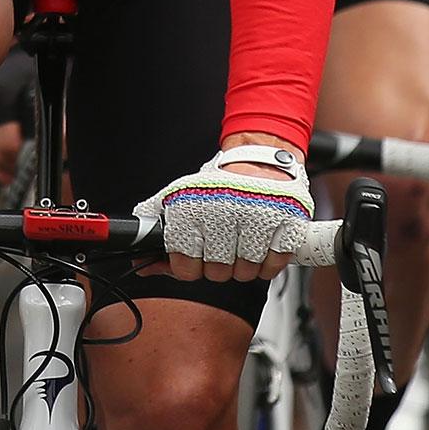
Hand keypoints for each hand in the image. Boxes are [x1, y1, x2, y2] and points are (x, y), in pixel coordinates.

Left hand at [134, 142, 312, 283]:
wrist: (259, 157)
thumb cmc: (218, 183)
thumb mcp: (179, 198)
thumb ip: (157, 232)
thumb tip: (141, 263)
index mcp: (192, 206)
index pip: (186, 266)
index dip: (190, 266)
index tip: (196, 256)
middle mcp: (224, 210)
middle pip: (218, 272)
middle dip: (219, 266)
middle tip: (223, 247)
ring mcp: (258, 215)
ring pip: (246, 272)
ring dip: (244, 265)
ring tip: (242, 244)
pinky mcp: (286, 220)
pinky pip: (274, 265)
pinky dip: (268, 263)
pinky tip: (262, 246)